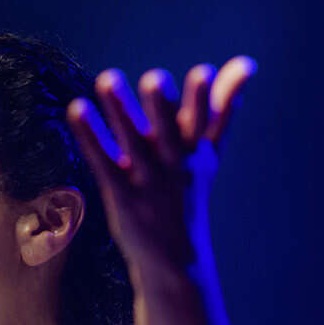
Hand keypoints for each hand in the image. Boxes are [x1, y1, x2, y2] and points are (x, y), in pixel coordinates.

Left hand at [66, 57, 255, 282]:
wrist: (175, 261)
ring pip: (134, 143)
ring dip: (121, 111)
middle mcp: (174, 165)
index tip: (203, 74)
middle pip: (170, 132)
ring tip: (107, 78)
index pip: (205, 123)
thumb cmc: (188, 195)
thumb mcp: (208, 153)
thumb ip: (223, 109)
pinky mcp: (121, 195)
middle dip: (163, 108)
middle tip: (155, 78)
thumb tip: (247, 63)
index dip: (205, 101)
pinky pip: (104, 162)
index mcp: (197, 152)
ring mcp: (147, 181)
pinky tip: (76, 109)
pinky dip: (91, 137)